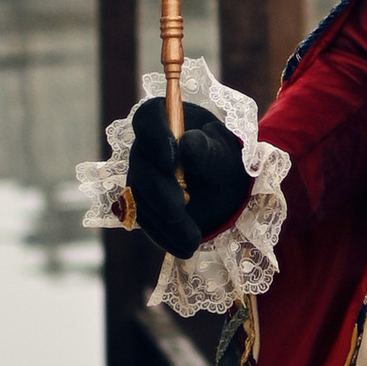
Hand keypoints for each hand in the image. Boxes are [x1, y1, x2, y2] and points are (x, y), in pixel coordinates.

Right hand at [125, 96, 248, 259]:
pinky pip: (146, 220)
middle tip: (179, 211)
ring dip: (164, 222)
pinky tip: (185, 247)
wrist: (226, 191)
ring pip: (140, 198)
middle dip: (159, 191)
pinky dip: (164, 236)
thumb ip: (206, 148)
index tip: (170, 159)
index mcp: (166, 119)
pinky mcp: (141, 204)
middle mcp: (145, 147)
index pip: (147, 118)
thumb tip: (186, 144)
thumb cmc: (225, 161)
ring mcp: (140, 176)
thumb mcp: (225, 153)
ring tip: (192, 240)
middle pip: (141, 165)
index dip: (153, 136)